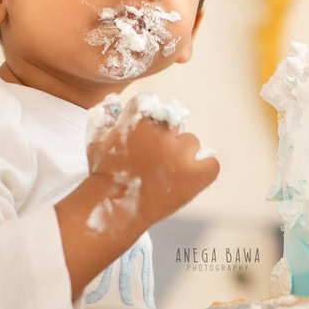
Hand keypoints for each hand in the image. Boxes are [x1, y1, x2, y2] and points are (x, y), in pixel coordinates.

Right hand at [86, 93, 219, 227]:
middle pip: (172, 122)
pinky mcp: (195, 175)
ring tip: (168, 172)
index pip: (148, 101)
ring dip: (182, 153)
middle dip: (164, 136)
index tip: (144, 133)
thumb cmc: (103, 175)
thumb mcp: (96, 141)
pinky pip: (212, 163)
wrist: (114, 208)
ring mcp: (180, 154)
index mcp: (138, 120)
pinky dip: (204, 169)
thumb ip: (105, 118)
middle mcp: (161, 133)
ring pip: (191, 141)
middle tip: (155, 157)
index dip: (147, 118)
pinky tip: (192, 176)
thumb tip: (115, 100)